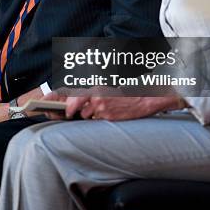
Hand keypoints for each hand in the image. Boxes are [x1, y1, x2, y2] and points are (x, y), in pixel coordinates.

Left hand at [43, 89, 183, 120]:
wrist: (142, 99)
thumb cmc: (125, 93)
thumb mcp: (107, 89)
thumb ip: (93, 94)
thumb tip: (79, 101)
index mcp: (97, 89)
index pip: (76, 97)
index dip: (69, 105)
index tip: (67, 110)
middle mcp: (98, 99)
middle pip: (79, 109)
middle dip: (76, 112)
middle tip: (73, 114)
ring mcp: (103, 109)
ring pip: (88, 116)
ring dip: (90, 116)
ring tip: (100, 110)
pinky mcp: (109, 118)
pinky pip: (98, 121)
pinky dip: (100, 119)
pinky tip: (108, 113)